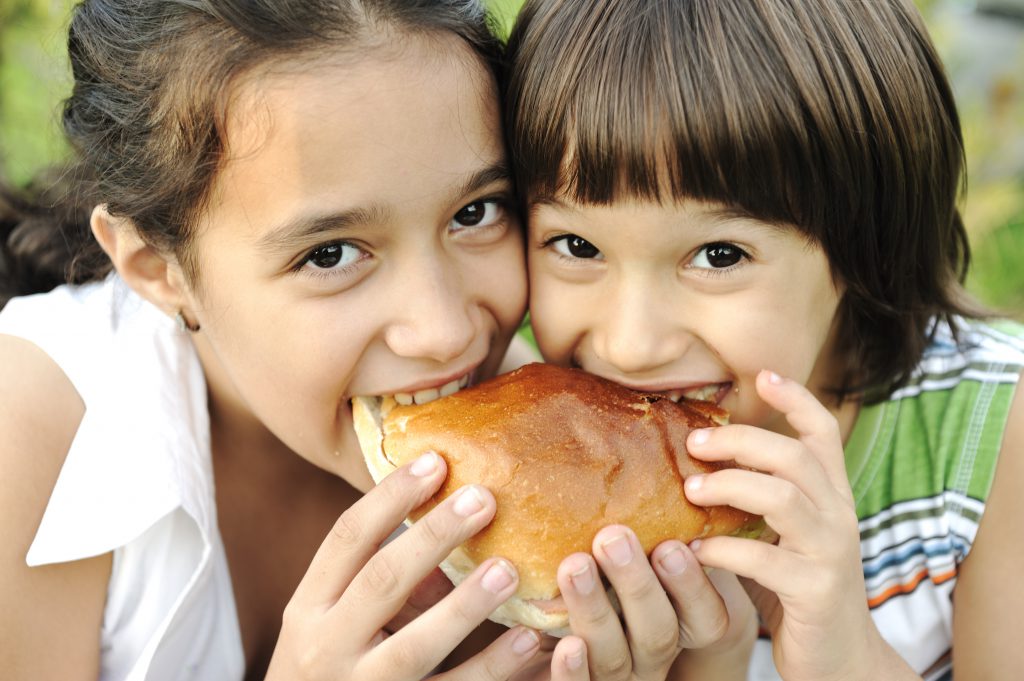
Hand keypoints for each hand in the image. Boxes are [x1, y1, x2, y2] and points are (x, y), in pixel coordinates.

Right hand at [265, 451, 541, 679]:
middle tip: (484, 498)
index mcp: (309, 608)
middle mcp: (325, 647)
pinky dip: (492, 667)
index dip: (390, 496)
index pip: (347, 538)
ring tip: (509, 569)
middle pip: (382, 581)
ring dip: (466, 606)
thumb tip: (455, 535)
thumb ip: (386, 584)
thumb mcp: (337, 623)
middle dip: (434, 536)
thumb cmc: (331, 670)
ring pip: (415, 646)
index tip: (435, 461)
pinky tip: (529, 641)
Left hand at [542, 526, 736, 679]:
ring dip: (594, 610)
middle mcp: (658, 652)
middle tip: (612, 536)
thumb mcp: (658, 549)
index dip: (691, 584)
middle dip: (637, 585)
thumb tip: (675, 435)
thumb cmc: (632, 571)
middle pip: (659, 631)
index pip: (706, 614)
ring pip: (616, 656)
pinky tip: (555, 641)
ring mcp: (621, 673)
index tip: (672, 543)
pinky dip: (572, 670)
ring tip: (573, 565)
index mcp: (688, 622)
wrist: (596, 636)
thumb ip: (665, 520)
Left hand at [683, 370, 878, 680]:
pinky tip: (694, 551)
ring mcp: (831, 553)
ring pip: (784, 497)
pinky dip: (722, 550)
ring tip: (689, 491)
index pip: (823, 433)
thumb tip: (700, 463)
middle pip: (795, 455)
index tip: (763, 374)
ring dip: (730, 486)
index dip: (796, 399)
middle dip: (741, 441)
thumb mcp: (786, 535)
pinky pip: (764, 560)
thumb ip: (760, 499)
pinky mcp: (816, 592)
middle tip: (694, 443)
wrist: (840, 662)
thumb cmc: (799, 589)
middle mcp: (839, 516)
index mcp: (832, 497)